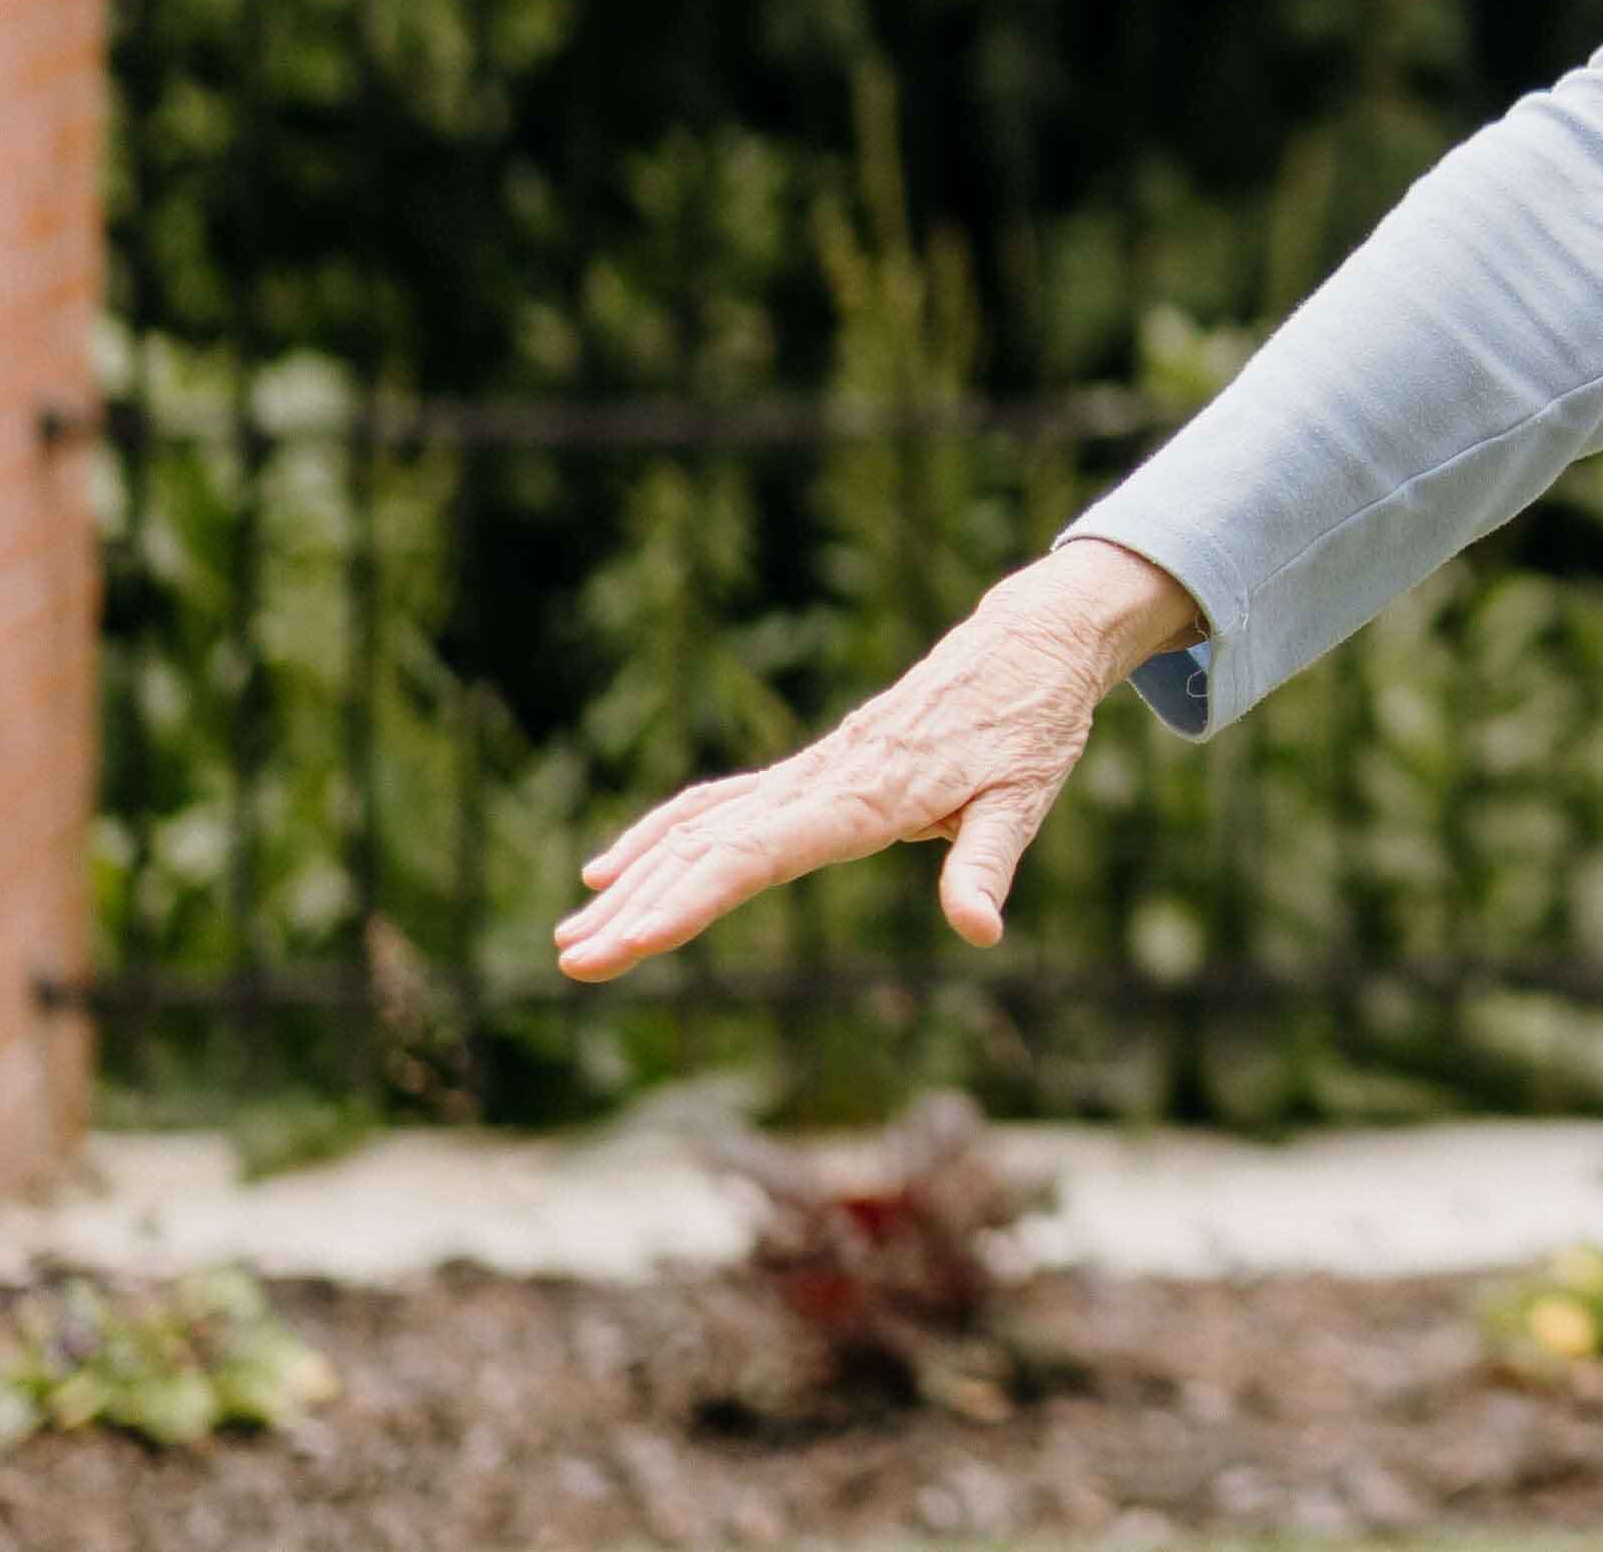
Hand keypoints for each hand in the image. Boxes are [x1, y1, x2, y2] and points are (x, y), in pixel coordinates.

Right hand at [552, 536, 1202, 978]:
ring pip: (701, 826)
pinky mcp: (813, 768)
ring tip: (569, 939)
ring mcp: (810, 771)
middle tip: (571, 963)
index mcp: (868, 794)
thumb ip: (989, 863)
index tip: (629, 942)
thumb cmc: (1033, 722)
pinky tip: (614, 868)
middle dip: (639, 905)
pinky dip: (661, 835)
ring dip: (633, 880)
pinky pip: (719, 803)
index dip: (689, 901)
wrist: (1031, 639)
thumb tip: (980, 932)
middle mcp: (823, 779)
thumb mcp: (1026, 795)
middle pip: (711, 846)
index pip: (758, 856)